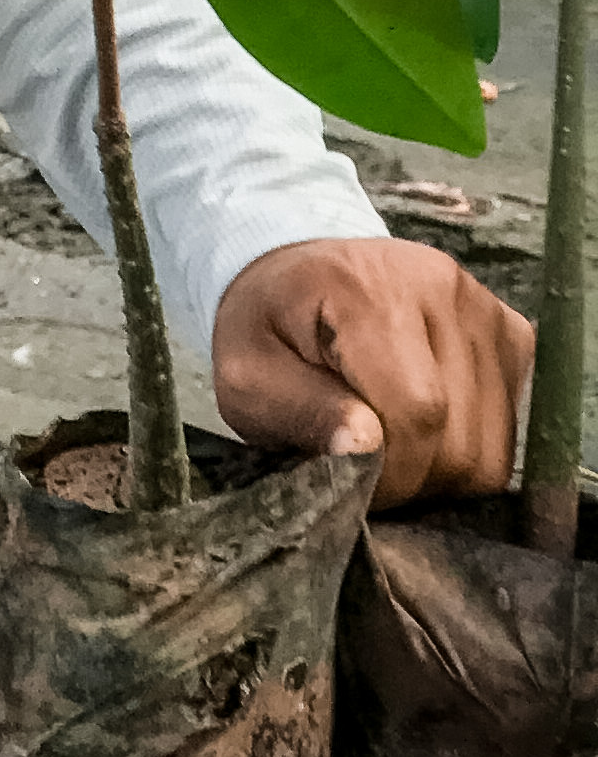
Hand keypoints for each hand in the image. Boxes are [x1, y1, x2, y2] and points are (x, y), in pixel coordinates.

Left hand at [213, 237, 530, 507]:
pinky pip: (511, 427)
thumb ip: (298, 411)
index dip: (389, 472)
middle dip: (410, 478)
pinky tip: (423, 427)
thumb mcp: (243, 374)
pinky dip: (469, 448)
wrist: (299, 274)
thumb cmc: (265, 328)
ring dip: (441, 470)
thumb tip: (364, 448)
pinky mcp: (513, 333)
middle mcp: (444, 288)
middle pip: (461, 439)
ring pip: (494, 447)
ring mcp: (486, 309)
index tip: (350, 482)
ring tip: (390, 448)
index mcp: (370, 291)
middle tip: (363, 470)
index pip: (418, 410)